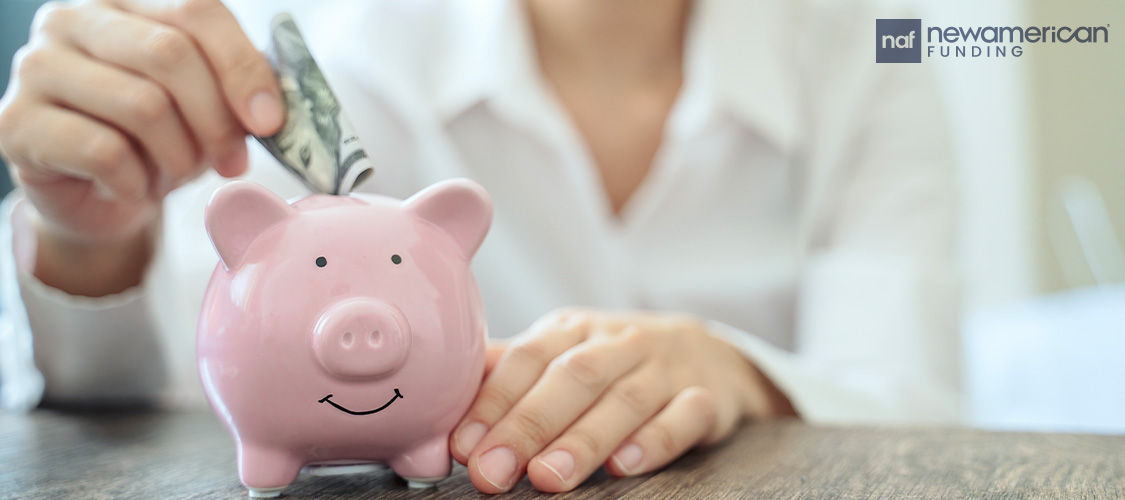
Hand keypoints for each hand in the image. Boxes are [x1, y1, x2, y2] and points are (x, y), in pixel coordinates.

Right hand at [0, 0, 281, 294]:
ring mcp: (36, 67)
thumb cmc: (157, 141)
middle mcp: (72, 19)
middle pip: (170, 54)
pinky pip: (104, 152)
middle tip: (231, 161)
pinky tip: (134, 188)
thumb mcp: (206, 105)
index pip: (196, 9)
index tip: (269, 122)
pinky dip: (137, 182)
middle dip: (216, 119)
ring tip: (176, 173)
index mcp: (126, 1)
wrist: (96, 198)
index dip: (242, 67)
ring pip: (143, 106)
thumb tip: (272, 110)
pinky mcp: (16, 123)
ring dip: (178, 156)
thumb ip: (237, 88)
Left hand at [451, 308, 790, 492]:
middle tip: (492, 473)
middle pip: (571, 379)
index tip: (461, 446)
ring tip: (547, 479)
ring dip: (583, 440)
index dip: (492, 401)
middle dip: (528, 426)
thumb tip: (439, 393)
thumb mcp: (563, 351)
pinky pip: (684, 416)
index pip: (527, 358)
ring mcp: (666, 368)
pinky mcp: (707, 399)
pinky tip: (624, 466)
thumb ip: (507, 371)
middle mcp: (619, 343)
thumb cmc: (615, 361)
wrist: (709, 352)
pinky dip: (655, 441)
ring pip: (624, 400)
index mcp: (574, 330)